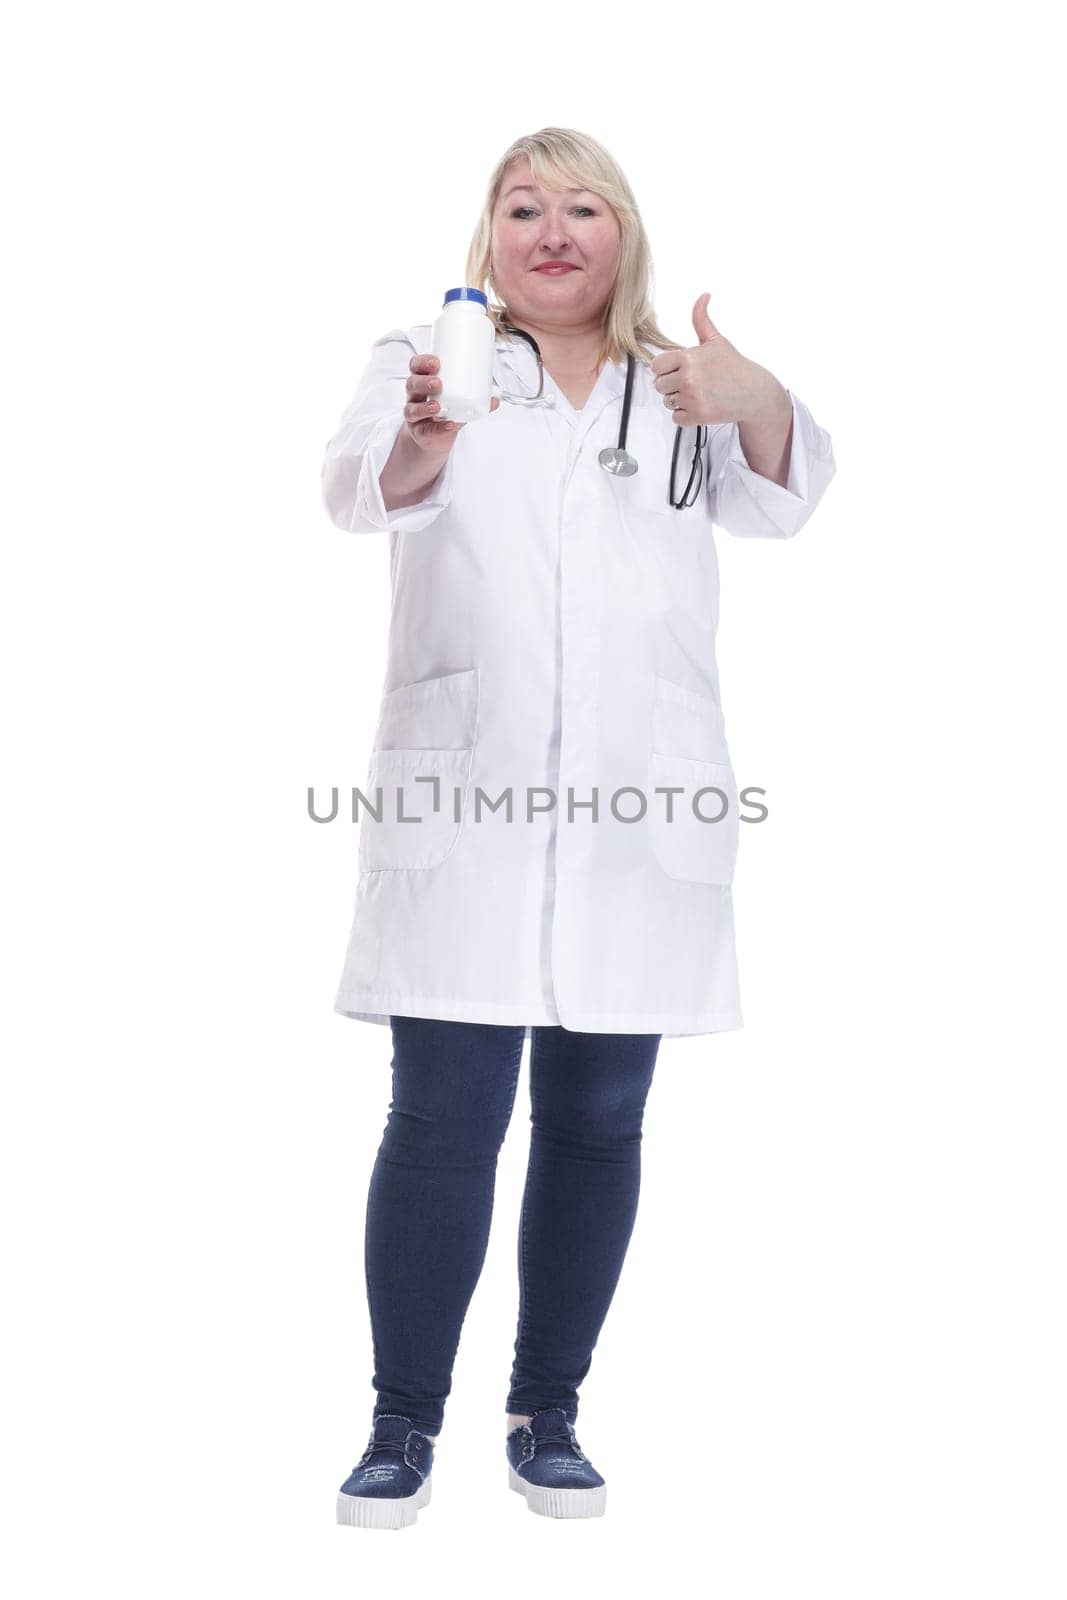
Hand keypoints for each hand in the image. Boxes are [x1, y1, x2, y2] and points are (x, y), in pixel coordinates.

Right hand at [403, 354, 499, 456]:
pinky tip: (448, 425)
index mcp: (423, 380)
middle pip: (411, 384)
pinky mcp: (419, 432)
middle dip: (423, 382)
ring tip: (437, 406)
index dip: (422, 362)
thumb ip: (478, 398)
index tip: (436, 362)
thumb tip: (497, 398)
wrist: (436, 436)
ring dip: (425, 407)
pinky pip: (425, 430)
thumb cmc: (447, 410)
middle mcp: (415, 396)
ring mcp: (414, 414)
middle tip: (438, 383)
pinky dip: (438, 428)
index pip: (416, 366)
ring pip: (412, 408)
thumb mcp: (460, 400)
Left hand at [649, 293, 789, 428]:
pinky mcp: (697, 416)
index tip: (677, 369)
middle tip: (691, 383)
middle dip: (672, 385)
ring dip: (679, 400)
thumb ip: (701, 320)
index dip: (665, 368)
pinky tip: (701, 405)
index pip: (656, 365)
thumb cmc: (734, 367)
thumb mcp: (716, 341)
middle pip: (659, 385)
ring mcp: (692, 398)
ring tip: (698, 394)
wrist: (754, 392)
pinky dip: (686, 415)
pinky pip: (676, 418)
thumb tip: (703, 295)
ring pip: (667, 402)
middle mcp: (688, 377)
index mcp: (689, 357)